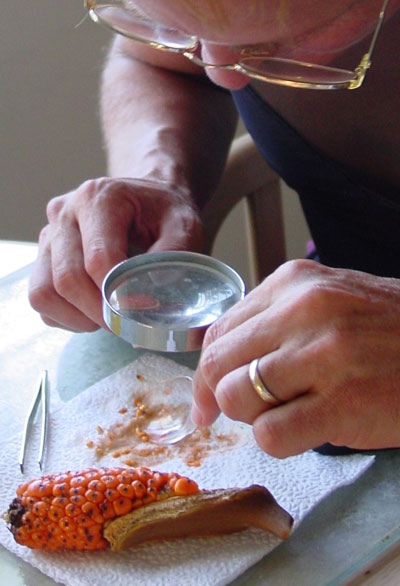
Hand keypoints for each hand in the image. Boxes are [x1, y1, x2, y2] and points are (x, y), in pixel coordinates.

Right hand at [29, 177, 202, 331]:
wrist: (147, 199)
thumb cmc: (164, 213)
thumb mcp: (184, 224)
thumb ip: (175, 252)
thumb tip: (155, 290)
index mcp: (98, 199)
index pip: (97, 258)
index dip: (119, 294)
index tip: (143, 310)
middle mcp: (64, 213)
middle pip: (67, 278)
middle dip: (99, 312)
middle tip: (128, 324)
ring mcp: (49, 235)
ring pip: (44, 292)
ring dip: (78, 317)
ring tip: (110, 317)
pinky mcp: (43, 256)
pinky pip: (42, 299)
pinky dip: (66, 317)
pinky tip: (95, 311)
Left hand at [192, 259, 399, 456]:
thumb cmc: (387, 330)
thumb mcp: (327, 302)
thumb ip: (274, 321)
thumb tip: (218, 362)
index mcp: (295, 282)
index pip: (220, 329)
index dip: (205, 370)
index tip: (207, 397)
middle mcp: (304, 310)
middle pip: (217, 364)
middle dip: (219, 396)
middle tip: (239, 411)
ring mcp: (323, 355)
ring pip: (235, 397)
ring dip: (253, 416)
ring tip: (288, 411)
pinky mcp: (342, 403)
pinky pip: (270, 435)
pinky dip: (279, 440)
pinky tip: (310, 427)